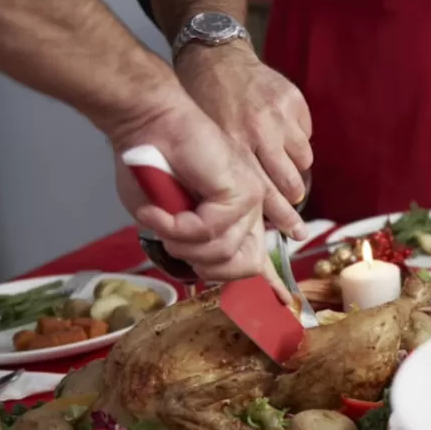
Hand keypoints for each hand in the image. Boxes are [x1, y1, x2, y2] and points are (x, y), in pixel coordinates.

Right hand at [109, 90, 289, 299]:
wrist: (146, 123)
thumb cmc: (149, 167)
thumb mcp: (167, 220)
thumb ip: (190, 244)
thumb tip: (205, 271)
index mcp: (237, 219)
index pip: (260, 261)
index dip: (271, 287)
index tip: (284, 306)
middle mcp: (249, 212)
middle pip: (242, 268)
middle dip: (201, 264)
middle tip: (171, 239)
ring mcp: (249, 201)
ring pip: (221, 253)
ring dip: (180, 242)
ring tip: (160, 217)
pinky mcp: (241, 191)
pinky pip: (209, 231)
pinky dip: (176, 226)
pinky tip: (158, 210)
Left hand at [175, 41, 312, 237]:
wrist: (215, 57)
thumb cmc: (206, 106)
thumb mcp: (208, 141)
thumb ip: (230, 173)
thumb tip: (251, 212)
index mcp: (234, 144)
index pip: (265, 191)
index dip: (283, 216)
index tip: (296, 234)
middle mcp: (259, 131)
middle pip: (291, 181)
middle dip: (294, 199)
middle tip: (295, 207)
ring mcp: (280, 115)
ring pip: (303, 161)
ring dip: (296, 168)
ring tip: (283, 166)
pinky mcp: (293, 101)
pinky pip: (306, 135)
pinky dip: (297, 141)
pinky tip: (282, 136)